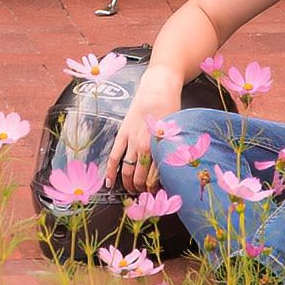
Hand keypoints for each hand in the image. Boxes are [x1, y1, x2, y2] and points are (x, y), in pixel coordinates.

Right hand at [107, 82, 180, 196]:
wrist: (158, 89)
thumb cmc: (171, 110)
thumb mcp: (175, 132)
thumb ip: (171, 151)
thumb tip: (170, 170)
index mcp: (160, 148)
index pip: (155, 177)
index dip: (154, 189)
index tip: (155, 195)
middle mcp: (145, 147)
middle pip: (140, 177)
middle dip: (141, 190)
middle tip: (143, 195)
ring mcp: (131, 141)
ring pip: (127, 170)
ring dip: (128, 184)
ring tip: (131, 191)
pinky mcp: (122, 134)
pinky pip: (114, 156)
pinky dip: (110, 171)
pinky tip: (109, 183)